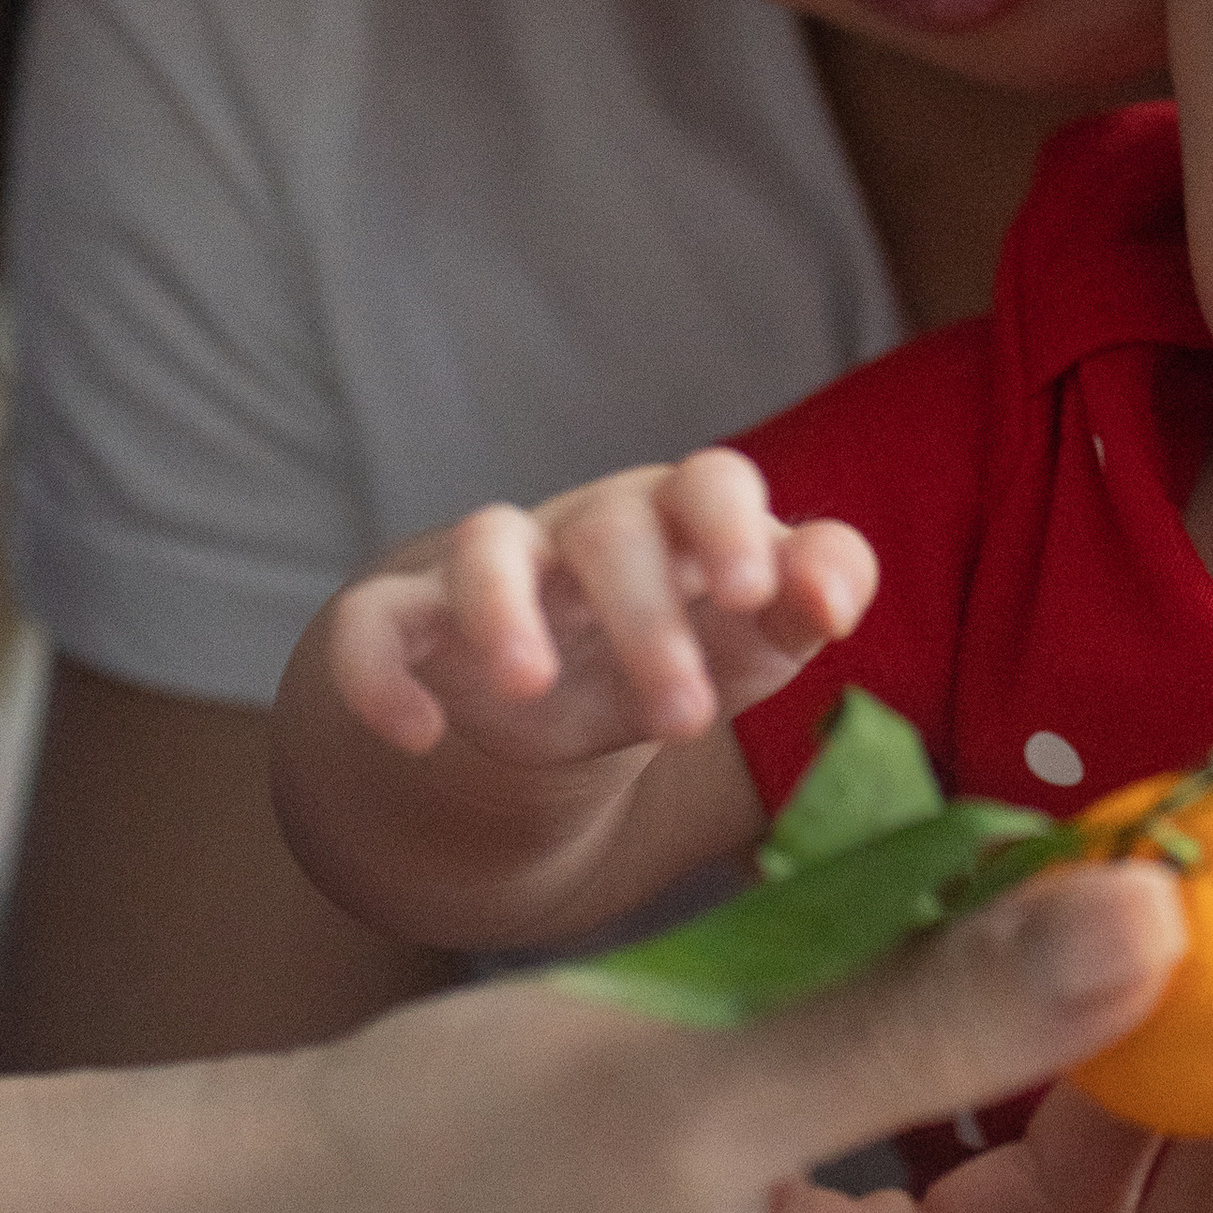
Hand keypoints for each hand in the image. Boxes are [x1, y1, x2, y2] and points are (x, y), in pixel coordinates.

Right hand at [325, 449, 874, 767]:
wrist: (566, 700)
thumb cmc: (687, 638)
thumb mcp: (759, 629)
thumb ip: (818, 591)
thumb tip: (839, 597)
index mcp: (679, 518)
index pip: (709, 481)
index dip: (729, 526)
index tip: (755, 596)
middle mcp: (584, 527)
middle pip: (610, 530)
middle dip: (648, 621)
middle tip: (689, 721)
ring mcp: (496, 571)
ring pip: (486, 547)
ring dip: (503, 609)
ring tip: (530, 686)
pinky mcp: (413, 625)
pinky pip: (373, 623)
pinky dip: (380, 671)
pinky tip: (418, 732)